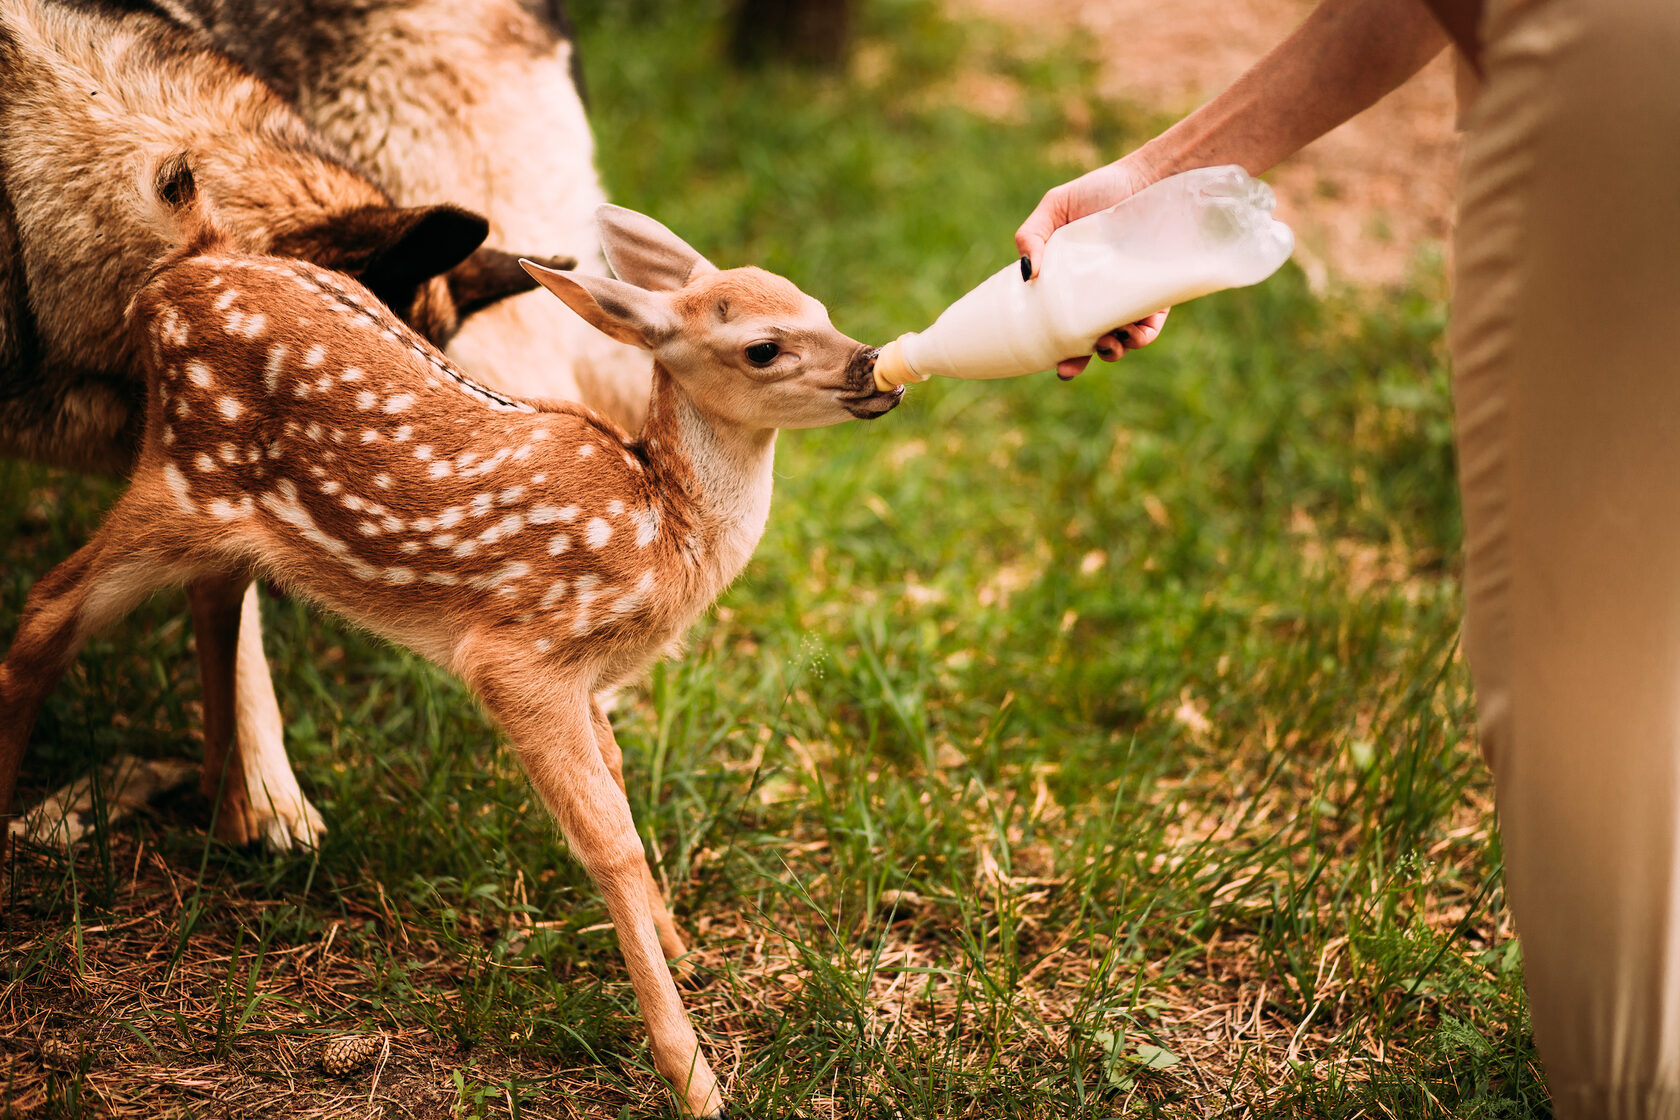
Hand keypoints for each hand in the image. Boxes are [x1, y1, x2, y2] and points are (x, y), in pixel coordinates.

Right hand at [1015, 155, 1170, 377]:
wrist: (1153, 179)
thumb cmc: (1100, 190)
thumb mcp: (1055, 206)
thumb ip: (1031, 235)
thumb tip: (1026, 274)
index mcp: (1068, 283)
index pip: (1056, 321)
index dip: (1049, 346)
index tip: (1045, 359)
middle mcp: (1097, 297)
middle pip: (1084, 341)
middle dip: (1076, 362)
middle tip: (1069, 367)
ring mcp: (1127, 300)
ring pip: (1117, 341)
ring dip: (1110, 352)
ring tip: (1107, 344)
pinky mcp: (1158, 298)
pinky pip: (1148, 330)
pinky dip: (1140, 338)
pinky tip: (1133, 334)